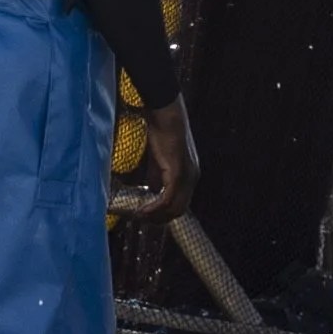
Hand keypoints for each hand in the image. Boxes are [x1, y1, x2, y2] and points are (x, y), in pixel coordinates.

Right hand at [111, 96, 197, 226]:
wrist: (165, 115)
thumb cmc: (160, 132)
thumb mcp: (158, 161)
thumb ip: (156, 177)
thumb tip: (149, 192)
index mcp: (190, 175)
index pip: (181, 203)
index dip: (165, 213)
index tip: (148, 216)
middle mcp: (192, 178)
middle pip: (179, 210)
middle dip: (160, 218)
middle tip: (142, 219)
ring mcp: (187, 177)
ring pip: (174, 208)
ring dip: (156, 216)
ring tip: (140, 216)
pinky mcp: (177, 174)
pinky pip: (166, 199)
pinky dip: (154, 208)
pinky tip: (142, 210)